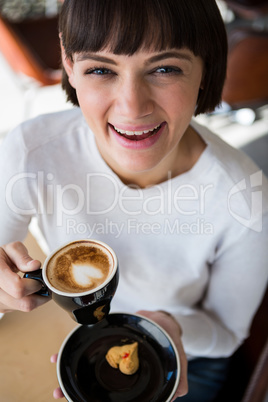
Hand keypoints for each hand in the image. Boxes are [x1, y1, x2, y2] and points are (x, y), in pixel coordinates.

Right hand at [0, 241, 49, 312]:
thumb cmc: (2, 256)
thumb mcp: (11, 250)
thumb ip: (23, 257)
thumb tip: (35, 265)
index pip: (18, 287)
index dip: (34, 283)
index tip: (39, 277)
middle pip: (25, 302)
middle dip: (40, 293)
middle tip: (42, 282)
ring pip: (25, 307)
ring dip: (36, 297)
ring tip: (34, 283)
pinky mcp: (2, 308)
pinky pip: (22, 308)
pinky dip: (30, 299)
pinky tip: (27, 289)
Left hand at [51, 310, 187, 399]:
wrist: (162, 321)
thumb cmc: (168, 343)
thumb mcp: (176, 358)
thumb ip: (179, 374)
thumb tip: (181, 391)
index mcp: (131, 377)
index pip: (112, 395)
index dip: (94, 401)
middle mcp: (117, 369)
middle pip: (94, 384)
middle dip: (74, 390)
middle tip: (59, 395)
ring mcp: (109, 355)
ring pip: (87, 367)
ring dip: (68, 371)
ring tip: (55, 371)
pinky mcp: (105, 338)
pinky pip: (87, 344)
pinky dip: (74, 347)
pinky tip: (60, 352)